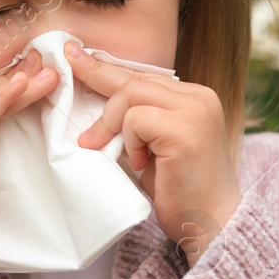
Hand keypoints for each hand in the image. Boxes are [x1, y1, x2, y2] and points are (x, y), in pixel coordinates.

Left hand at [68, 41, 240, 266]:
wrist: (209, 222)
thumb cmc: (179, 187)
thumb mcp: (153, 143)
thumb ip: (137, 118)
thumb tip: (94, 97)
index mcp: (194, 97)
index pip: (142, 76)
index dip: (107, 69)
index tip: (76, 56)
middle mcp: (199, 97)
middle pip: (134, 79)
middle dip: (97, 78)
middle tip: (68, 66)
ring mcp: (195, 110)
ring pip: (131, 95)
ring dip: (111, 123)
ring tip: (113, 149)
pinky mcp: (185, 129)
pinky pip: (136, 119)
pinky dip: (129, 140)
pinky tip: (142, 163)